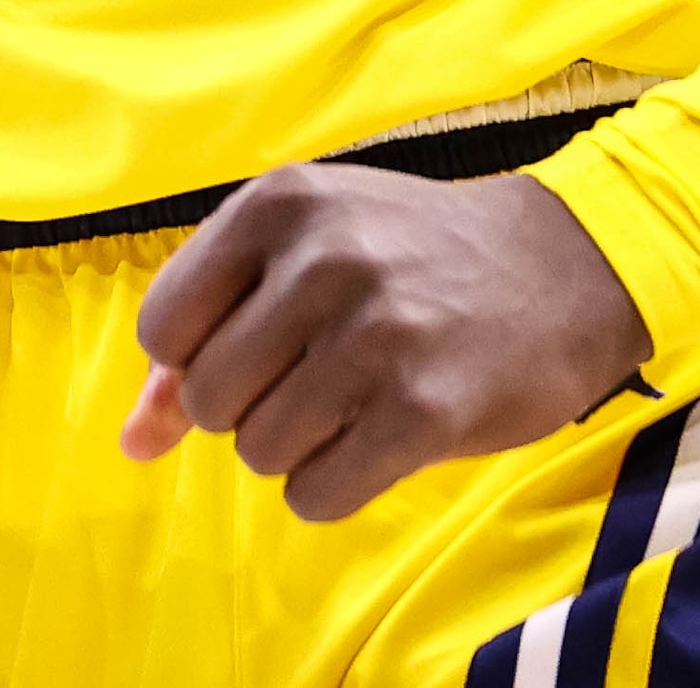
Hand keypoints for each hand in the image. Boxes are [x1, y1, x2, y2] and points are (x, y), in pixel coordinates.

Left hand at [122, 166, 647, 521]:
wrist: (566, 266)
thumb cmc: (413, 259)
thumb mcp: (305, 254)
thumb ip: (208, 335)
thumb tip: (133, 441)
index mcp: (280, 205)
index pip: (162, 327)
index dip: (198, 358)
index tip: (258, 346)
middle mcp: (322, 260)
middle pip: (207, 398)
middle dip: (250, 408)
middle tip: (318, 376)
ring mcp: (375, 336)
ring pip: (257, 452)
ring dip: (297, 449)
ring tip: (356, 401)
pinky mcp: (424, 410)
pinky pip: (315, 495)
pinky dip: (334, 485)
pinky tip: (379, 440)